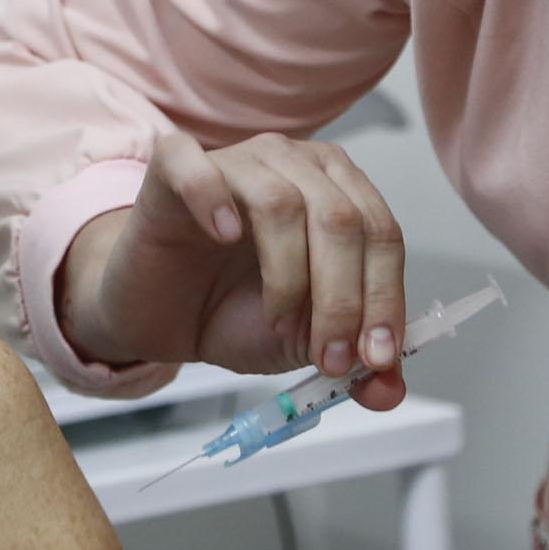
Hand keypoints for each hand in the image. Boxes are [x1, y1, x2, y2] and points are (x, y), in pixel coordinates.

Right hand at [59, 131, 406, 401]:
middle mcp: (294, 164)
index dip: (383, 299)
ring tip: (275, 320)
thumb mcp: (305, 344)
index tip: (374, 358)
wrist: (160, 316)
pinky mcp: (172, 168)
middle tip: (327, 356)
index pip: (382, 235)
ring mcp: (234, 160)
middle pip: (340, 219)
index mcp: (339, 192)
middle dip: (342, 300)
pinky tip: (223, 235)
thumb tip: (388, 389)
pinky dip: (212, 201)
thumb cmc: (232, 311)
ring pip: (281, 203)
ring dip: (287, 276)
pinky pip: (196, 169)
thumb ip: (354, 362)